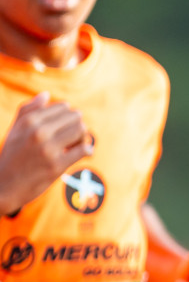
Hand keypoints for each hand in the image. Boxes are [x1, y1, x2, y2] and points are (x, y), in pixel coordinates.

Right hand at [0, 93, 92, 214]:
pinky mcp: (57, 166)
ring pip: (82, 130)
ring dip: (83, 137)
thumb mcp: (15, 130)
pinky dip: (88, 150)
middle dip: (77, 125)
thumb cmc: (11, 156)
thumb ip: (28, 110)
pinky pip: (84, 150)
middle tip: (71, 138)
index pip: (63, 107)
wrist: (4, 187)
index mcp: (29, 121)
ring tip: (75, 145)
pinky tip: (84, 153)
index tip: (63, 128)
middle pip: (76, 117)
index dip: (68, 117)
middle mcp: (38, 132)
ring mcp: (48, 149)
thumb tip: (46, 94)